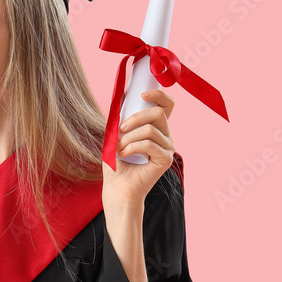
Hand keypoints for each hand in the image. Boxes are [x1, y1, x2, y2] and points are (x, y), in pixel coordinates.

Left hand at [102, 89, 175, 207]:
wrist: (116, 188)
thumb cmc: (115, 163)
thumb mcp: (114, 135)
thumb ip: (119, 118)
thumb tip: (120, 97)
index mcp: (155, 128)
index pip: (167, 105)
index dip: (159, 95)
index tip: (143, 94)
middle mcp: (165, 136)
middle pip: (158, 112)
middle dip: (135, 118)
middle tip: (120, 130)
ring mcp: (167, 148)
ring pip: (150, 129)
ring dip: (128, 138)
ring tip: (119, 149)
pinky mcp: (166, 159)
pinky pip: (149, 144)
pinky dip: (131, 147)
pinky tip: (123, 155)